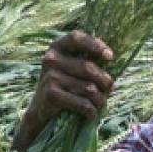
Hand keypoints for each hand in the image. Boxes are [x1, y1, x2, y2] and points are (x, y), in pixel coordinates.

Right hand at [13, 30, 114, 151]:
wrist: (41, 108)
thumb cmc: (65, 85)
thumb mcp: (72, 67)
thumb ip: (87, 59)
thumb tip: (111, 58)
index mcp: (57, 47)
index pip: (76, 38)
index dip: (95, 45)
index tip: (110, 57)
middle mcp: (51, 59)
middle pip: (88, 67)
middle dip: (105, 81)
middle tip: (109, 88)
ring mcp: (50, 76)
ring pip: (88, 88)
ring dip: (100, 99)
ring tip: (101, 103)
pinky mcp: (51, 95)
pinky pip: (82, 103)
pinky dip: (91, 111)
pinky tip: (91, 113)